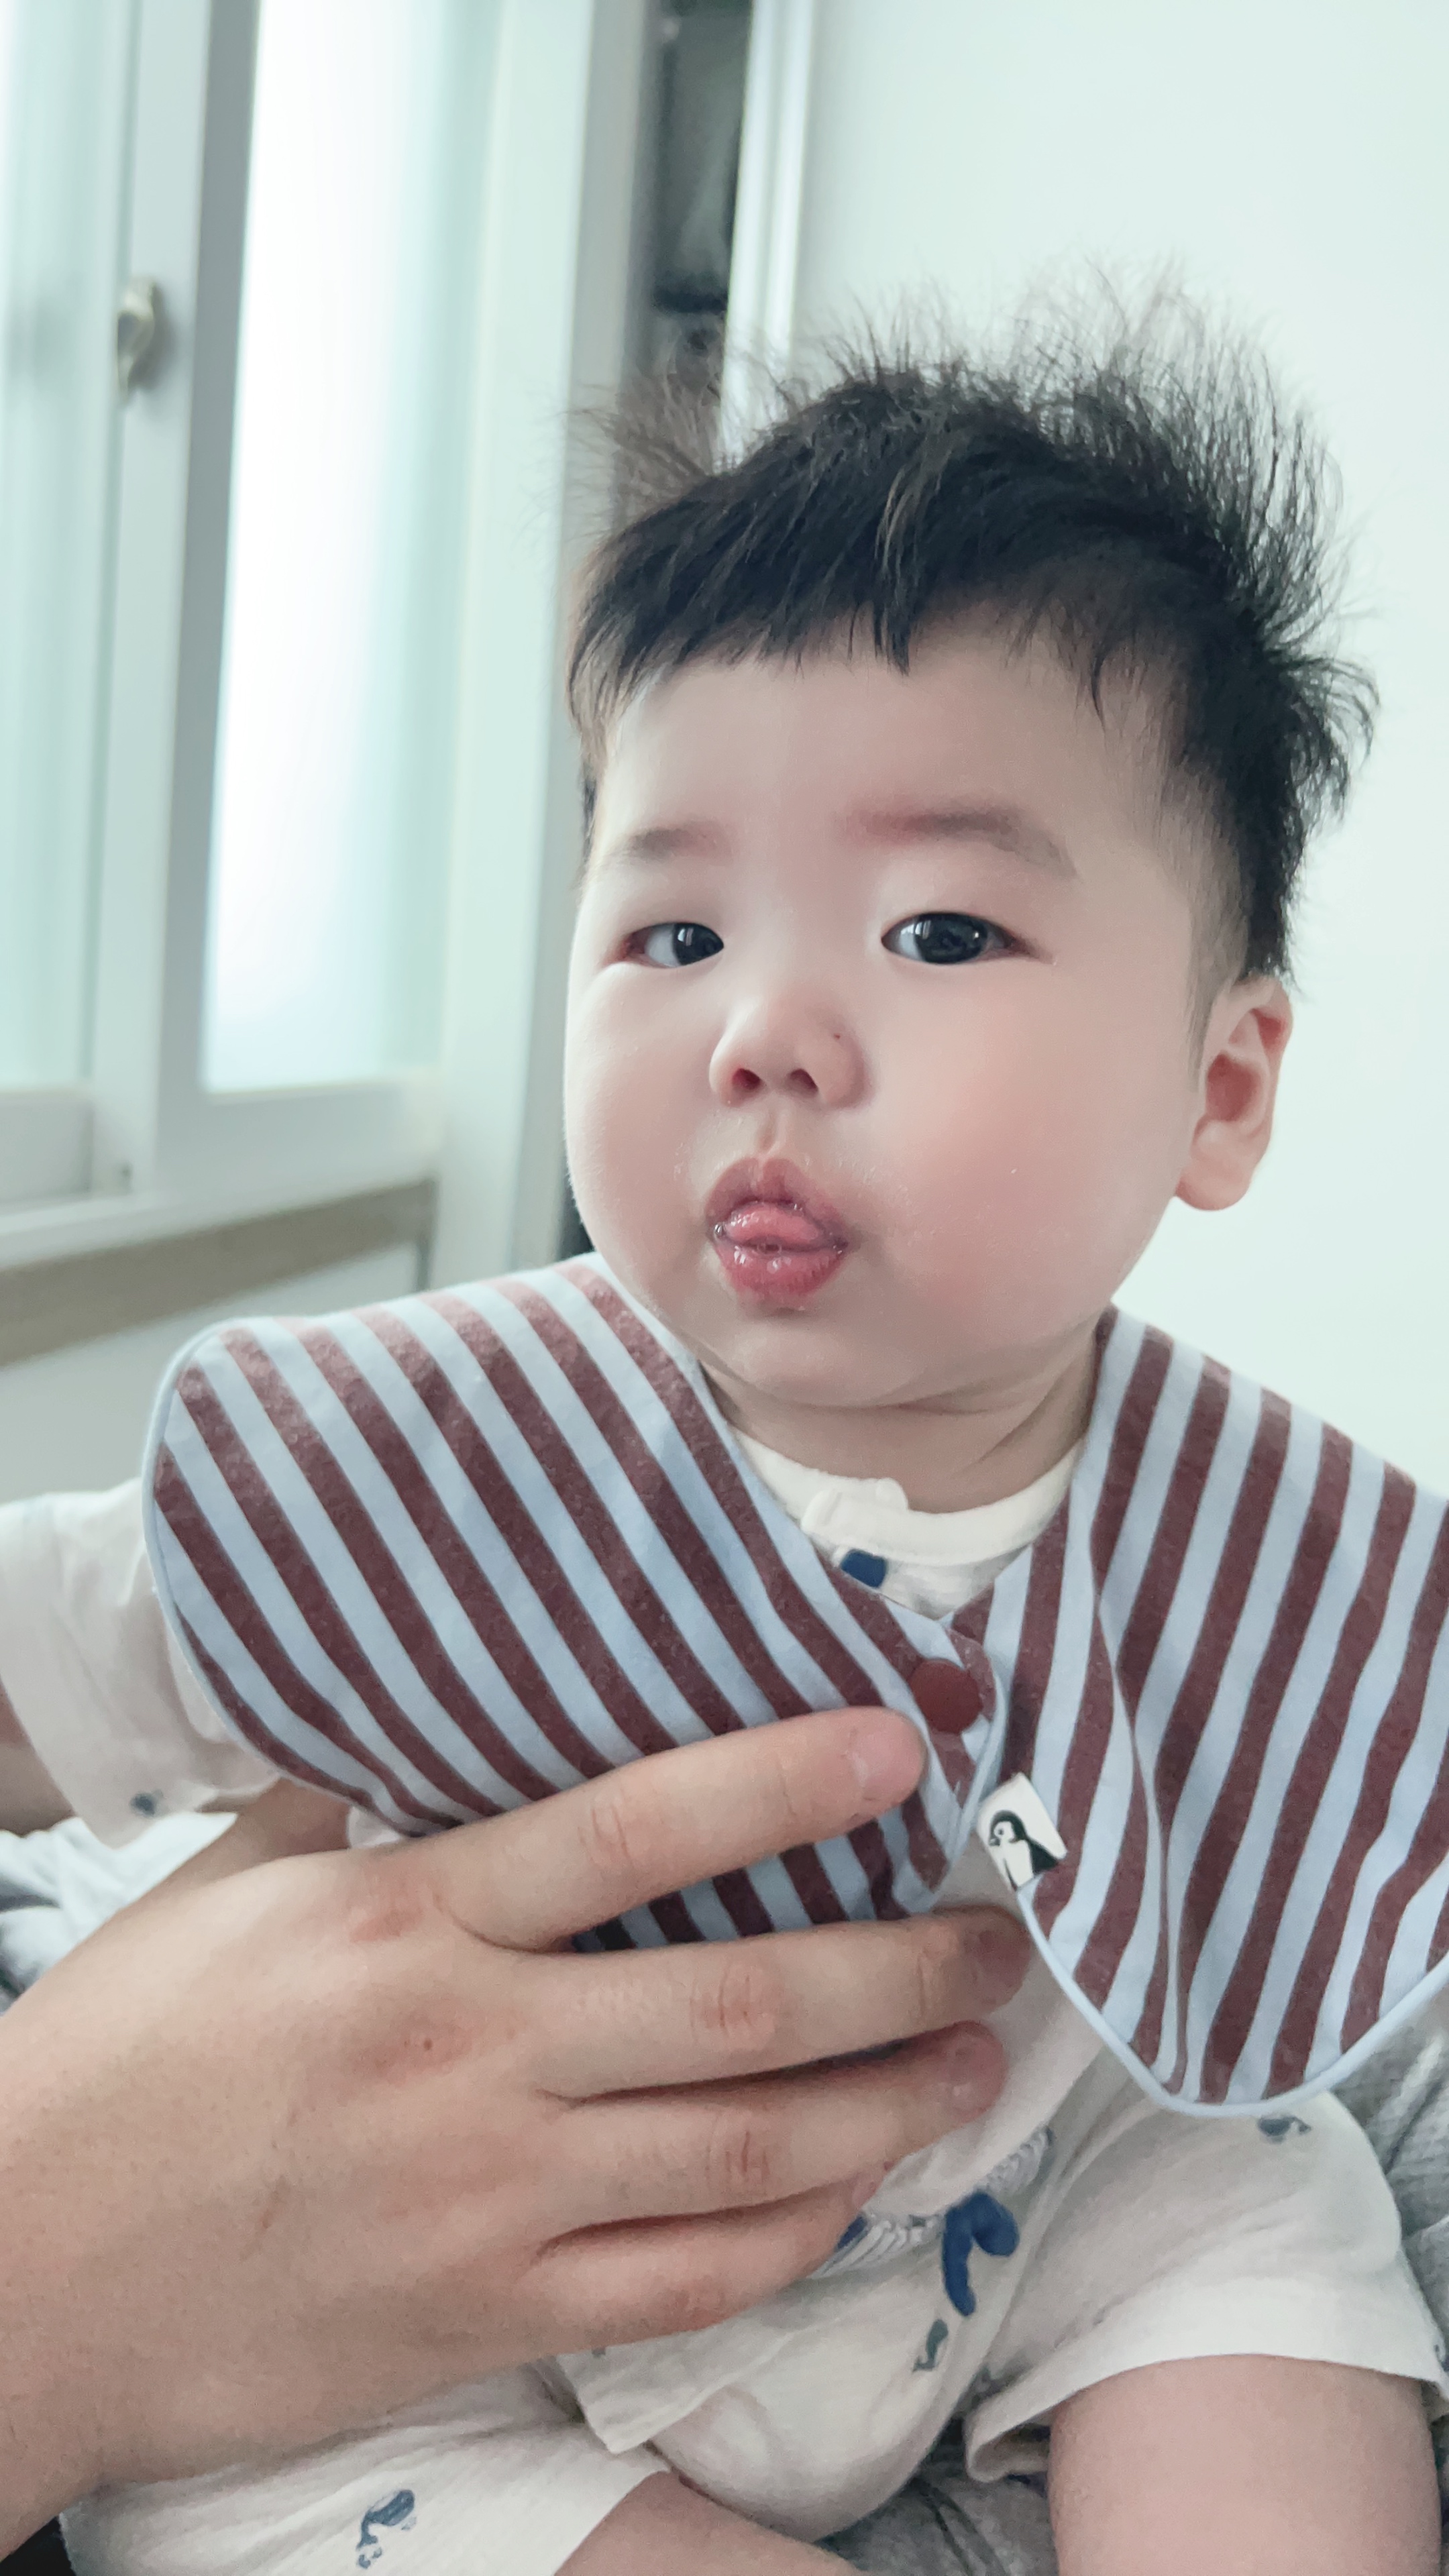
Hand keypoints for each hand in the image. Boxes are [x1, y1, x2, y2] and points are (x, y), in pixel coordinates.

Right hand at [0, 1706, 1025, 2539]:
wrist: (22, 2278)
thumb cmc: (121, 2062)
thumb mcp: (226, 1889)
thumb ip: (353, 1797)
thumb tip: (450, 1714)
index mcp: (403, 1922)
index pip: (632, 1830)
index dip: (782, 1781)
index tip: (901, 1745)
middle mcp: (466, 2055)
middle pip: (736, 2005)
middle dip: (896, 1967)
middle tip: (993, 1942)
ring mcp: (485, 2200)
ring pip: (743, 2152)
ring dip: (885, 2105)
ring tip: (971, 2062)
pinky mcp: (487, 2315)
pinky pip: (685, 2280)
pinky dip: (789, 2234)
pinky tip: (852, 2189)